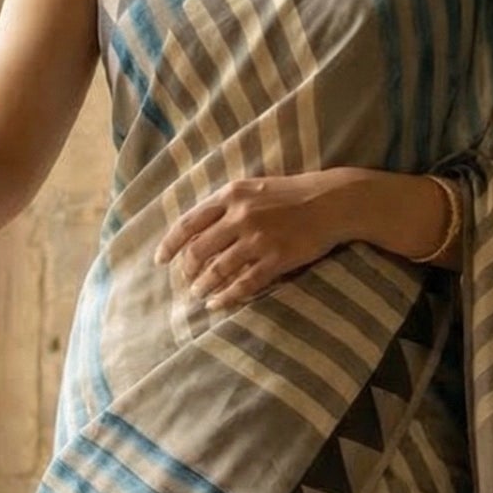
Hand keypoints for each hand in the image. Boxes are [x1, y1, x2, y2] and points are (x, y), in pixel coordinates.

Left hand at [154, 171, 341, 309]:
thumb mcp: (254, 189)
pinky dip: (227, 297)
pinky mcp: (277, 258)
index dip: (170, 245)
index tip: (159, 260)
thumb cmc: (292, 195)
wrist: (332, 201)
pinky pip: (245, 283)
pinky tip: (218, 304)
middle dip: (188, 270)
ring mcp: (259, 238)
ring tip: (199, 295)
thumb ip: (227, 205)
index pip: (188, 223)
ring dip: (204, 286)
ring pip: (218, 269)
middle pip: (199, 250)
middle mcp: (240, 216)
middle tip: (186, 282)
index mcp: (231, 195)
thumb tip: (198, 229)